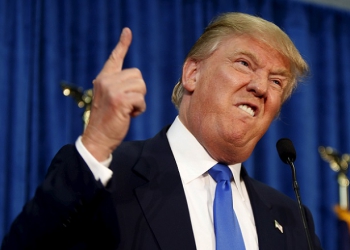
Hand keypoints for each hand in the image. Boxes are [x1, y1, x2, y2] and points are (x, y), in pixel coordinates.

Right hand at [81, 28, 145, 160]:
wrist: (98, 137)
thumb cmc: (107, 120)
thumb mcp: (110, 98)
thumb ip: (118, 86)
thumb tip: (136, 80)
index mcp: (104, 78)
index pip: (115, 58)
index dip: (122, 44)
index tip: (127, 32)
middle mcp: (106, 80)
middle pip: (138, 76)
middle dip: (138, 91)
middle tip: (126, 104)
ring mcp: (112, 89)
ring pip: (141, 87)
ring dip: (139, 101)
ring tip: (126, 110)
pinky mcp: (119, 100)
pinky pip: (141, 100)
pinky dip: (139, 109)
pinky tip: (128, 115)